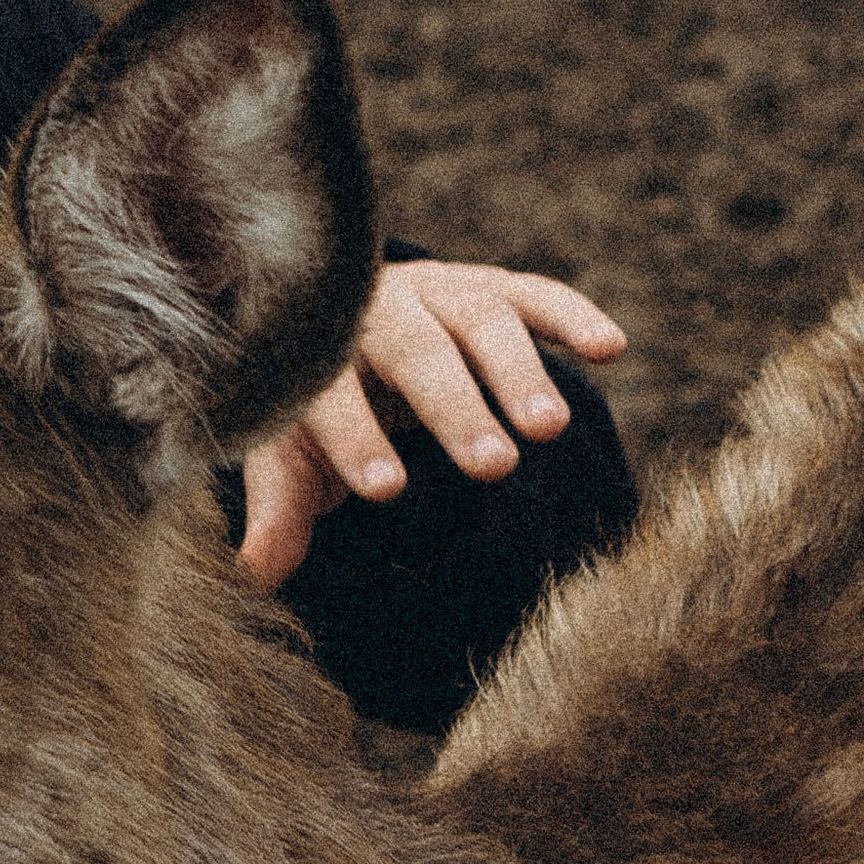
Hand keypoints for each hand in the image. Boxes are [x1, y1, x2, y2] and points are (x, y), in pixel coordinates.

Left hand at [236, 260, 627, 589]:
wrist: (339, 317)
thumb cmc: (316, 403)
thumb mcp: (292, 452)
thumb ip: (281, 508)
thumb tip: (254, 577)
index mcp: (318, 351)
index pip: (329, 393)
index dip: (354, 439)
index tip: (386, 490)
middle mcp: (378, 311)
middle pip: (414, 351)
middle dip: (452, 408)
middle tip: (492, 467)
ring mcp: (437, 291)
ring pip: (479, 318)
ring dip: (517, 370)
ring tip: (550, 429)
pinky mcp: (490, 286)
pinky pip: (534, 293)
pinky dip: (570, 314)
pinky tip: (610, 346)